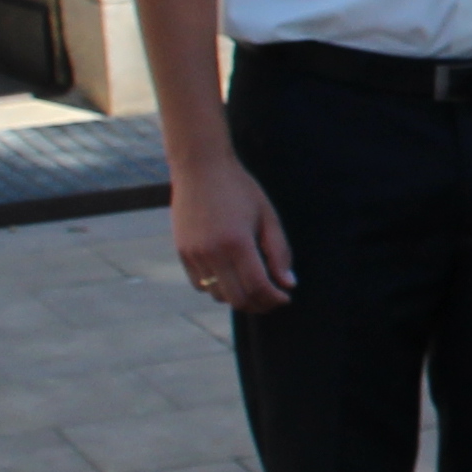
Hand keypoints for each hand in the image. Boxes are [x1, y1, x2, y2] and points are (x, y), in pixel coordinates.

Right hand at [171, 146, 295, 313]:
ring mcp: (194, 254)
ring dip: (238, 297)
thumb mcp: (267, 215)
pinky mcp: (183, 253)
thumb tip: (288, 284)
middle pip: (238, 299)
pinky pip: (201, 285)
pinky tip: (231, 275)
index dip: (275, 299)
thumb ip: (279, 251)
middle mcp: (212, 252)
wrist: (200, 167)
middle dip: (259, 304)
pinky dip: (218, 287)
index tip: (285, 297)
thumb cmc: (239, 189)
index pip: (258, 287)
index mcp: (237, 242)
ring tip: (252, 285)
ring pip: (218, 295)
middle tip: (272, 298)